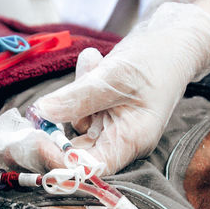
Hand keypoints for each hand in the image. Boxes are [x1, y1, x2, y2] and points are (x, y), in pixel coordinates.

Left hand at [33, 3, 209, 175]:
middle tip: (37, 114)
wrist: (173, 42)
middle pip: (77, 149)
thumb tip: (42, 112)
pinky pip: (79, 105)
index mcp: (130, 140)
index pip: (91, 166)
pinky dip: (79, 85)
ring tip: (94, 63)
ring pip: (75, 122)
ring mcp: (110, 125)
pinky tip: (94, 61)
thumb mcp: (115, 77)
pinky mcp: (102, 110)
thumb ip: (79, 97)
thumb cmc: (156, 60)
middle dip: (58, 128)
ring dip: (74, 95)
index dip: (62, 161)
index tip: (36, 141)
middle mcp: (119, 139)